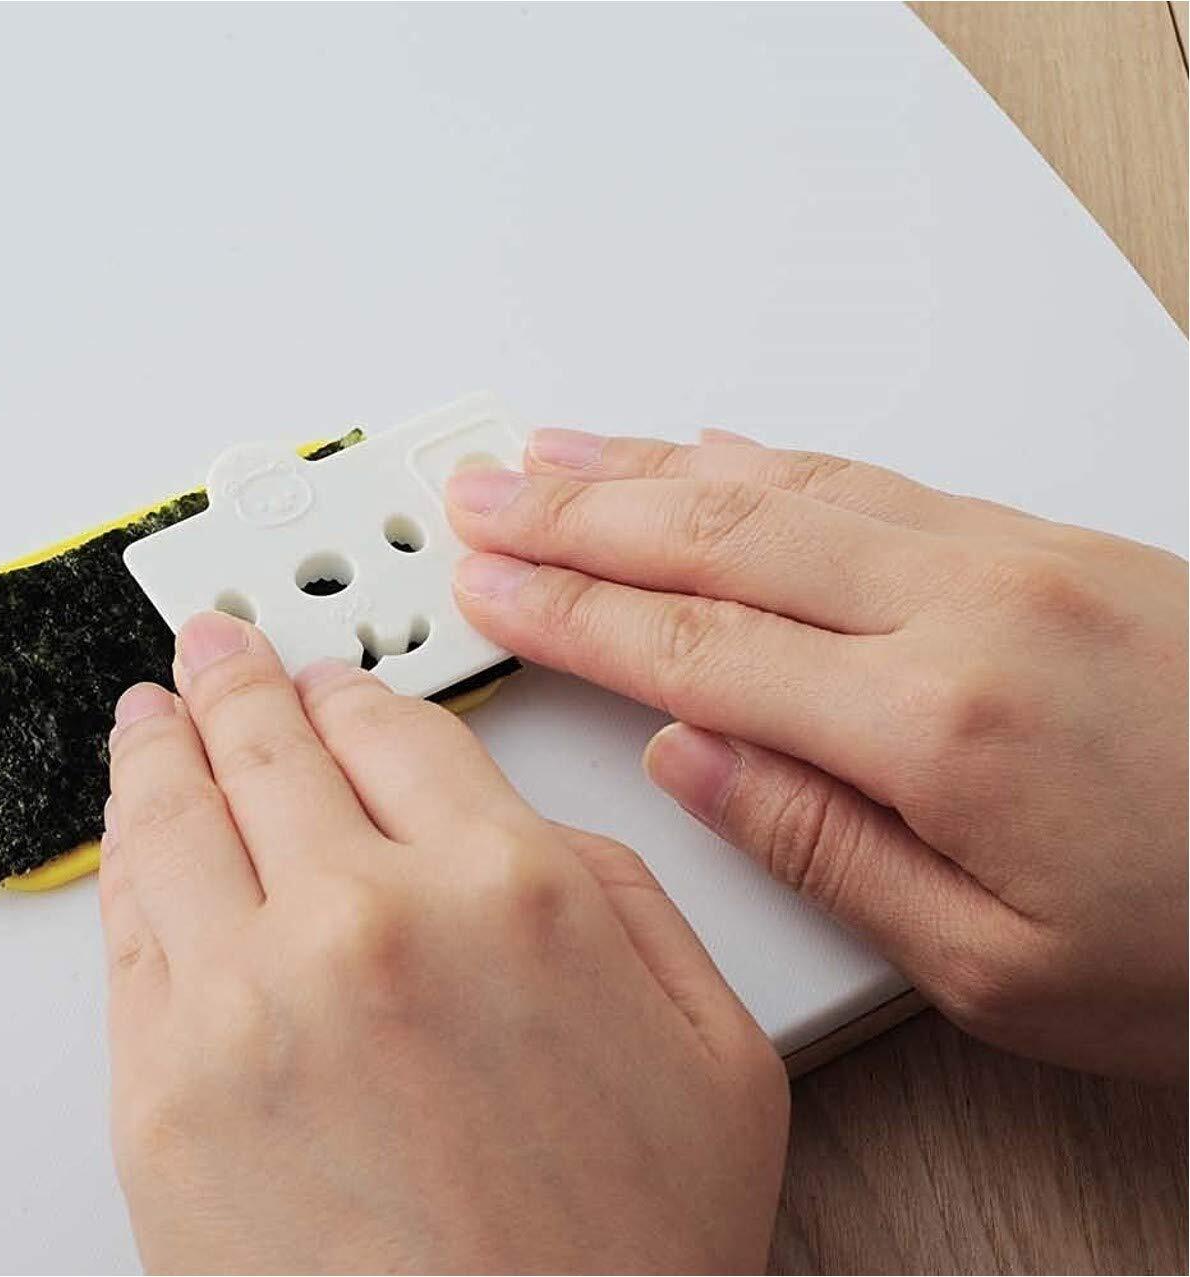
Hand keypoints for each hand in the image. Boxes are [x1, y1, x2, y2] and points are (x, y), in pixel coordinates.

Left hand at [100, 612, 788, 1274]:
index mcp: (510, 892)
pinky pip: (129, 931)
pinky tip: (132, 828)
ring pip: (177, 814)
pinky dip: (126, 854)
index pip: (398, 730)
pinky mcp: (162, 1095)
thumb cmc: (620, 1264)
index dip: (358, 691)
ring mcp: (248, 1003)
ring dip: (160, 740)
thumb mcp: (717, 1053)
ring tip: (151, 707)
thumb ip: (628, 898)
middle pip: (273, 744)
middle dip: (241, 678)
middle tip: (219, 643)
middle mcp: (370, 922)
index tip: (337, 680)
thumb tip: (527, 826)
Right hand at [446, 427, 1187, 1080]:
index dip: (570, 610)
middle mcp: (969, 608)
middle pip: (717, 535)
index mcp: (937, 724)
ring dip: (649, 466)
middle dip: (575, 510)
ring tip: (556, 452)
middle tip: (482, 489)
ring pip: (782, 485)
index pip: (693, 646)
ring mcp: (1012, 557)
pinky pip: (863, 478)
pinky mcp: (1047, 543)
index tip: (489, 583)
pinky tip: (708, 447)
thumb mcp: (997, 965)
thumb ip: (821, 845)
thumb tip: (694, 761)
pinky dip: (762, 457)